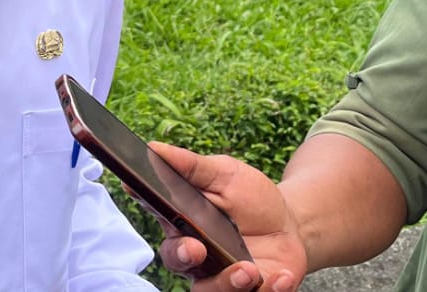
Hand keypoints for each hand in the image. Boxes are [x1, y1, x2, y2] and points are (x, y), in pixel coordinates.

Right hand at [148, 144, 306, 291]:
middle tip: (196, 249)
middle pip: (176, 260)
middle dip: (183, 256)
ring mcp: (221, 274)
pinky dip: (270, 290)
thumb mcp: (223, 174)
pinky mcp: (252, 290)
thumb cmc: (248, 197)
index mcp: (182, 218)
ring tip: (248, 270)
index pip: (156, 211)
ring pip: (208, 290)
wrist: (289, 224)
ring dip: (226, 284)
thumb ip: (191, 166)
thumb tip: (152, 148)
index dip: (145, 202)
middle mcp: (196, 251)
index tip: (138, 191)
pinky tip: (280, 277)